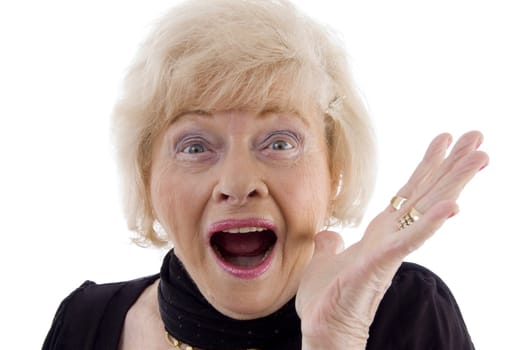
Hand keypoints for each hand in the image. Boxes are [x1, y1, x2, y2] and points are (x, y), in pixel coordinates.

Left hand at [296, 131, 488, 348]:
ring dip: (455, 183)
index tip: (445, 139)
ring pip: (429, 210)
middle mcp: (393, 237)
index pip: (409, 192)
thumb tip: (329, 234)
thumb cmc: (327, 299)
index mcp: (381, 232)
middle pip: (428, 193)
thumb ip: (332, 244)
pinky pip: (411, 241)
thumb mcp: (325, 260)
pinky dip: (431, 224)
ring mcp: (391, 250)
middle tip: (478, 135)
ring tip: (481, 156)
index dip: (427, 165)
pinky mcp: (382, 264)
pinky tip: (454, 206)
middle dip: (453, 164)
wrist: (322, 329)